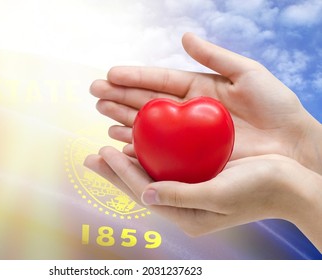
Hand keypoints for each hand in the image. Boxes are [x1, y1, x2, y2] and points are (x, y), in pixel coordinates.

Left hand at [84, 147, 321, 250]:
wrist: (291, 186)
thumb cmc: (260, 191)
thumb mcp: (221, 196)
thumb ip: (182, 197)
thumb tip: (145, 194)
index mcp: (186, 215)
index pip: (143, 192)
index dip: (120, 173)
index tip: (100, 153)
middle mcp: (183, 205)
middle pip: (140, 185)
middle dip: (114, 171)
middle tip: (89, 157)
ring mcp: (189, 190)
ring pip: (150, 174)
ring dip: (127, 161)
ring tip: (104, 149)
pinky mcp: (198, 177)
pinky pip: (166, 166)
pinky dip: (149, 155)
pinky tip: (136, 145)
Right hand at [90, 33, 321, 173]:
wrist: (292, 145)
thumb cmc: (276, 107)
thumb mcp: (248, 73)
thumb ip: (214, 56)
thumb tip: (183, 36)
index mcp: (197, 89)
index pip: (159, 80)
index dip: (134, 77)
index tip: (110, 74)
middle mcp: (186, 112)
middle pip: (147, 102)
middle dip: (120, 97)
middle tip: (95, 94)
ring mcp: (186, 136)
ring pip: (148, 125)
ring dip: (123, 119)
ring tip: (102, 114)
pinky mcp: (189, 157)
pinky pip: (159, 150)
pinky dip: (139, 146)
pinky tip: (121, 142)